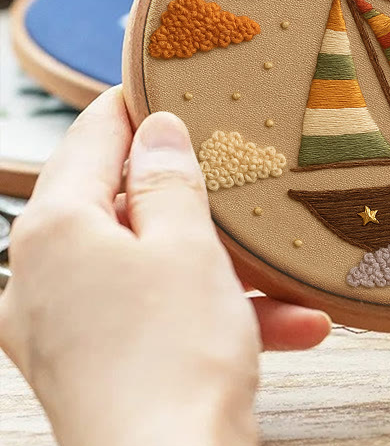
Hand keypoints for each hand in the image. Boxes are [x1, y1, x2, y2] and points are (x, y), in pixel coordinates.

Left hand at [0, 87, 329, 445]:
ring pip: (149, 265)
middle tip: (237, 170)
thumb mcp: (187, 247)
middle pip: (121, 205)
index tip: (168, 80)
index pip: (91, 139)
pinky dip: (214, 311)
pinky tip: (292, 321)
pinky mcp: (94, 365)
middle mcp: (42, 277)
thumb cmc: (175, 358)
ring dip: (218, 263)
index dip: (133, 105)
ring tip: (282, 267)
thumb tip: (155, 131)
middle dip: (190, 195)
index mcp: (54, 233)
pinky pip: (155, 315)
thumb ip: (168, 180)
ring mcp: (65, 326)